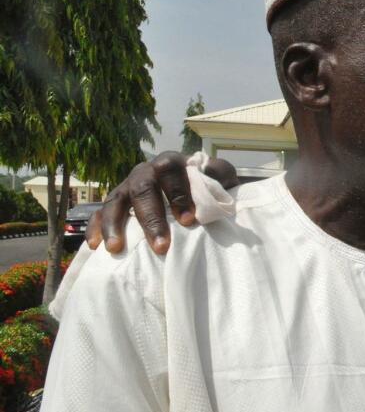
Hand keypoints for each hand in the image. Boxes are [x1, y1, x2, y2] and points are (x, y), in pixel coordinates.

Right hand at [86, 151, 237, 253]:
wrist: (194, 188)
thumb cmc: (208, 186)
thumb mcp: (221, 178)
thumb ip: (220, 175)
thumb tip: (213, 176)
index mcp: (171, 163)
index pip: (171, 172)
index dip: (178, 194)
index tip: (189, 221)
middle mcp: (145, 171)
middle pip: (142, 189)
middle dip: (151, 218)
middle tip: (161, 246)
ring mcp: (127, 186)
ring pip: (115, 201)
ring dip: (115, 224)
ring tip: (116, 248)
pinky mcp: (116, 203)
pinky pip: (99, 213)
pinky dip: (96, 228)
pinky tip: (95, 246)